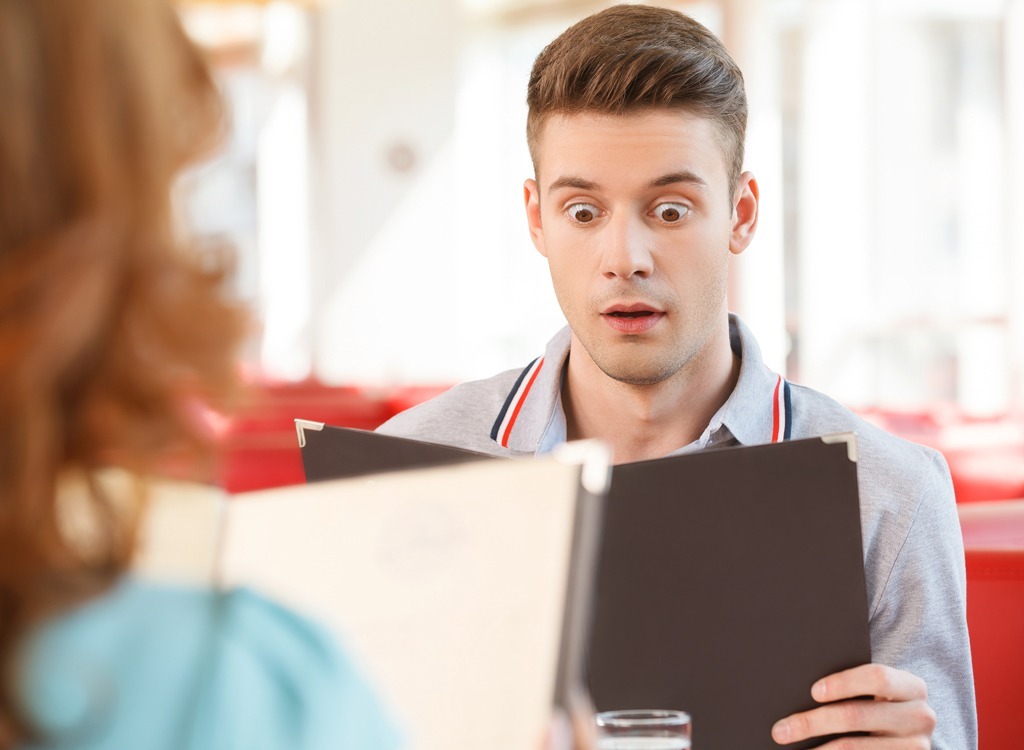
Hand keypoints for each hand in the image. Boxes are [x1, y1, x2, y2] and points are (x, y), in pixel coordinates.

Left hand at [771, 663, 935, 747]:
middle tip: (780, 730)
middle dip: (812, 722)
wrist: (908, 733)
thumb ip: (852, 685)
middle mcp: (920, 717)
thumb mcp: (877, 691)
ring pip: (854, 747)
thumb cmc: (880, 703)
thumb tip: (798, 688)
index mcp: (912, 686)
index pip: (877, 677)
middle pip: (857, 715)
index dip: (844, 683)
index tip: (813, 691)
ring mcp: (916, 747)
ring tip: (789, 748)